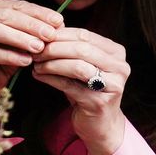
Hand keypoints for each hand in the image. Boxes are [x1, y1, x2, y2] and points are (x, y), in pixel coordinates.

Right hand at [0, 0, 63, 125]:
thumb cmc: (9, 56)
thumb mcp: (25, 39)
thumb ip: (37, 29)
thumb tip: (59, 23)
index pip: (17, 5)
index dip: (39, 13)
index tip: (59, 22)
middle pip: (5, 16)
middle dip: (30, 25)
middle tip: (50, 35)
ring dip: (18, 39)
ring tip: (39, 47)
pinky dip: (8, 56)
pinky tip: (25, 61)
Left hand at [31, 28, 129, 154]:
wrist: (101, 125)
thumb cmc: (88, 90)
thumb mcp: (84, 65)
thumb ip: (72, 48)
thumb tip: (48, 30)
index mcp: (116, 53)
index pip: (85, 35)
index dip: (61, 34)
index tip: (40, 37)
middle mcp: (120, 67)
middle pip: (82, 49)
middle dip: (55, 48)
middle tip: (36, 51)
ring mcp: (112, 85)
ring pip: (77, 66)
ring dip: (52, 63)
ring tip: (36, 64)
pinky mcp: (99, 102)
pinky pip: (70, 86)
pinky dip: (51, 79)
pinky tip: (39, 76)